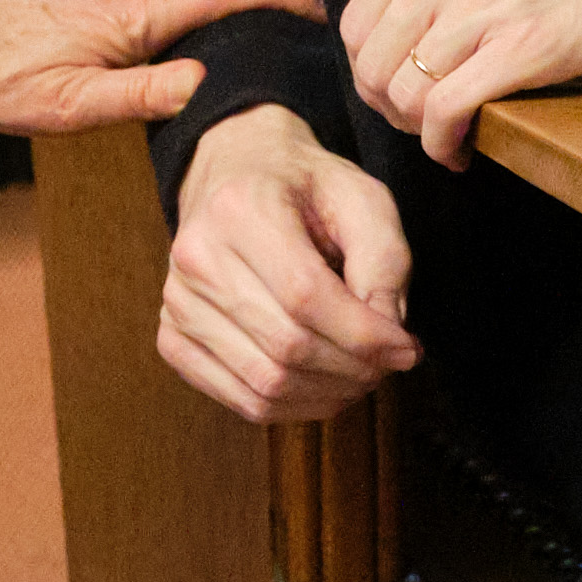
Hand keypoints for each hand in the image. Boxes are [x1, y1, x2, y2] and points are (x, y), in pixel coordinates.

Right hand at [159, 105, 417, 423]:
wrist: (236, 173)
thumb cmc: (304, 187)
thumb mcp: (362, 197)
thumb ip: (385, 261)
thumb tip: (388, 338)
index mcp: (239, 209)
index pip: (305, 295)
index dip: (364, 335)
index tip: (408, 348)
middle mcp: (196, 256)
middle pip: (286, 345)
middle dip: (354, 369)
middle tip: (389, 363)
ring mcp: (177, 301)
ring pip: (264, 382)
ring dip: (328, 394)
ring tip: (362, 375)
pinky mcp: (173, 335)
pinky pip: (238, 399)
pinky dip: (292, 408)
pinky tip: (323, 387)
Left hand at [344, 0, 581, 166]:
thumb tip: (408, 28)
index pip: (357, 22)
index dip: (373, 71)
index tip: (401, 91)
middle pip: (373, 64)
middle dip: (392, 109)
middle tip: (426, 125)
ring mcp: (482, 4)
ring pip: (404, 95)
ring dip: (420, 131)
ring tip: (450, 137)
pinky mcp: (526, 48)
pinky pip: (446, 113)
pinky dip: (444, 145)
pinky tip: (466, 151)